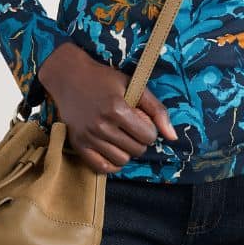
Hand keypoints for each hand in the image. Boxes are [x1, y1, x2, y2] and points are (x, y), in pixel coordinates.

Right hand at [37, 42, 177, 174]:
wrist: (70, 77)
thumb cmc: (104, 79)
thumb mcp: (133, 85)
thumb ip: (157, 109)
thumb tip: (173, 137)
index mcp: (117, 108)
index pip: (148, 136)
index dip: (149, 129)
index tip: (141, 120)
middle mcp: (101, 125)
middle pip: (137, 150)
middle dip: (139, 140)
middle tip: (131, 127)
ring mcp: (88, 136)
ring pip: (122, 160)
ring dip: (126, 151)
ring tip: (121, 136)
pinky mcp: (78, 145)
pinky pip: (102, 167)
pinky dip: (112, 163)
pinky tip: (112, 149)